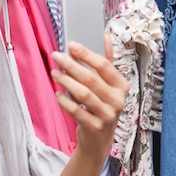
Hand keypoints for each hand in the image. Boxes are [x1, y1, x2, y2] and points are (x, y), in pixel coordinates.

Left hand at [50, 36, 128, 160]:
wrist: (99, 138)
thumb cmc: (101, 105)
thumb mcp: (108, 85)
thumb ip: (106, 62)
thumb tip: (106, 36)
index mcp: (121, 86)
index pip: (104, 66)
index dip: (86, 54)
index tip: (70, 45)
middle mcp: (117, 100)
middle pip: (91, 78)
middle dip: (71, 65)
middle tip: (56, 56)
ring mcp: (107, 115)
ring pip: (83, 94)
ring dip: (66, 82)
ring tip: (54, 73)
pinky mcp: (95, 126)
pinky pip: (76, 111)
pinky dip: (65, 101)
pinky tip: (57, 94)